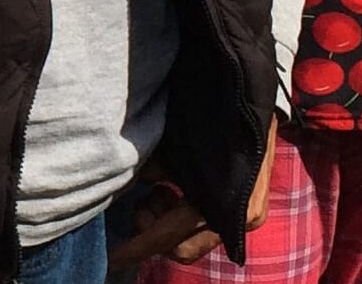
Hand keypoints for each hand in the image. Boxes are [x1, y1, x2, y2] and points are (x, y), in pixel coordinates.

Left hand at [106, 120, 277, 267]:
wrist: (247, 103)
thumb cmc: (206, 122)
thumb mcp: (171, 147)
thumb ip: (149, 171)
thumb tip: (126, 186)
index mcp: (219, 205)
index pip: (169, 236)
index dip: (139, 247)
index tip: (114, 257)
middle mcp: (238, 221)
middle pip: (180, 248)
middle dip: (154, 229)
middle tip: (147, 197)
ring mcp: (244, 220)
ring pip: (189, 240)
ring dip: (167, 220)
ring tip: (162, 188)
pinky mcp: (243, 214)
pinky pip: (201, 227)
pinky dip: (181, 215)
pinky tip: (175, 189)